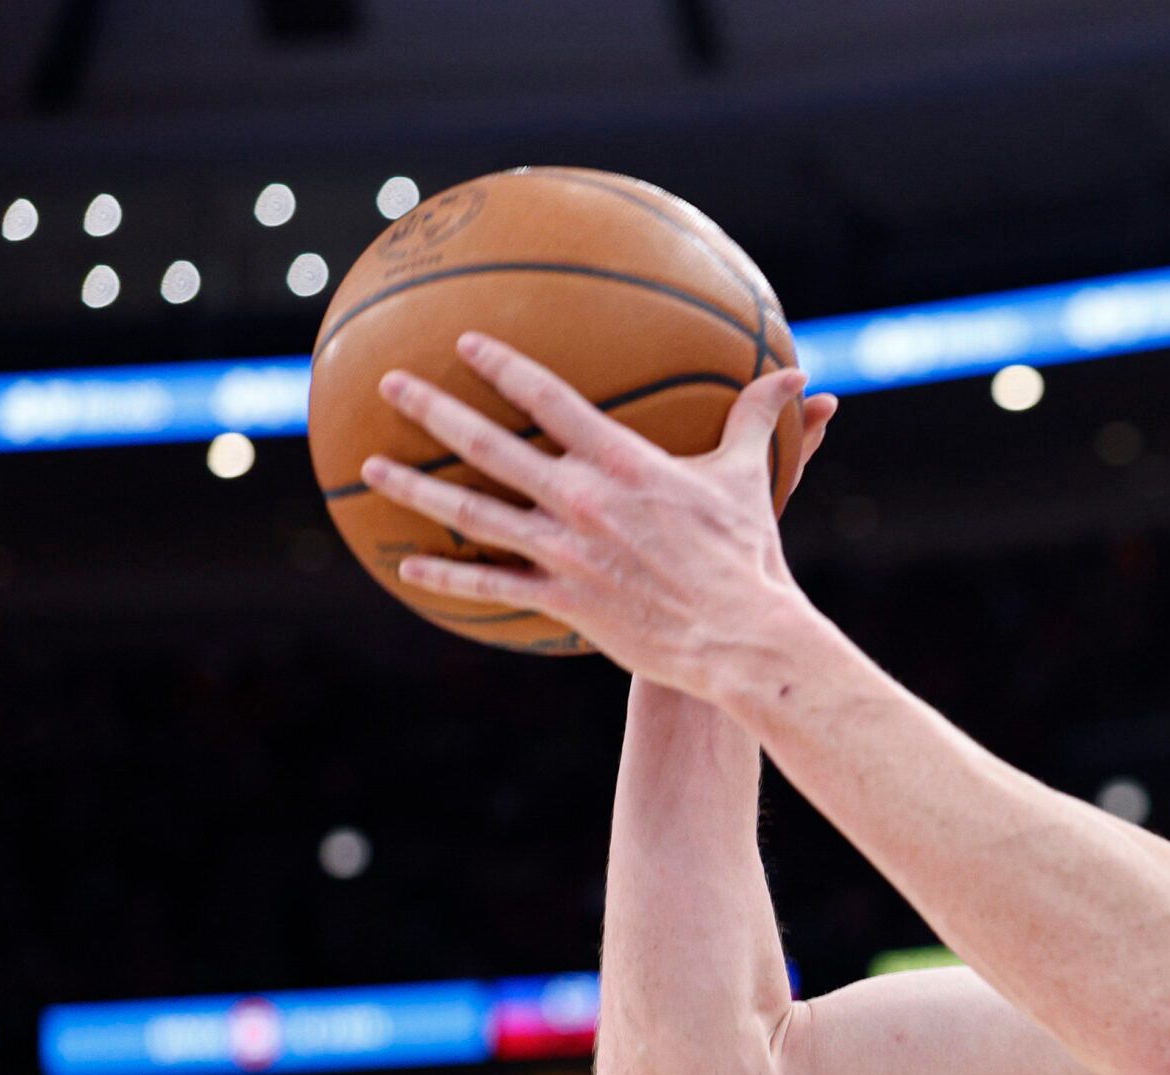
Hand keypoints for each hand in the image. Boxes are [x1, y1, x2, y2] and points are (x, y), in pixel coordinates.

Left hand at [360, 331, 837, 700]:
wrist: (738, 636)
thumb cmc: (748, 557)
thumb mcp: (749, 479)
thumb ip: (758, 419)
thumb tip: (800, 374)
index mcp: (622, 461)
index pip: (548, 398)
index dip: (502, 365)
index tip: (464, 343)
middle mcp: (581, 499)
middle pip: (488, 446)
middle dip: (432, 410)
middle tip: (388, 385)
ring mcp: (564, 551)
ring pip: (472, 513)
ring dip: (415, 489)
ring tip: (369, 467)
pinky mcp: (562, 599)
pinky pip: (492, 586)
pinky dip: (447, 578)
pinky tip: (407, 568)